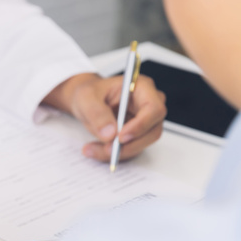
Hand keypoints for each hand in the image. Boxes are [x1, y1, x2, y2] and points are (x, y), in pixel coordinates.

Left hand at [43, 73, 166, 161]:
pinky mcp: (138, 134)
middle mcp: (149, 104)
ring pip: (142, 144)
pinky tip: (96, 149)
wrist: (86, 101)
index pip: (154, 109)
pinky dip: (114, 153)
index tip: (120, 137)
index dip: (140, 126)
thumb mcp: (86, 97)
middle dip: (129, 145)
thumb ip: (96, 113)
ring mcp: (146, 121)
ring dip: (119, 152)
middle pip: (152, 131)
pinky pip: (131, 149)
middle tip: (106, 149)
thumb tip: (110, 134)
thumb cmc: (89, 93)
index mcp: (142, 87)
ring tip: (92, 149)